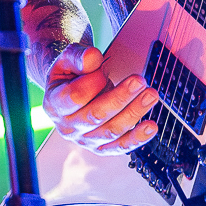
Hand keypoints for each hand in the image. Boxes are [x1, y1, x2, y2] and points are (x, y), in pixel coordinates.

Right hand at [42, 43, 158, 153]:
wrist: (72, 92)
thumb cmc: (71, 75)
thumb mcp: (67, 61)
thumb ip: (78, 56)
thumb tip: (92, 57)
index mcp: (54, 105)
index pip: (74, 96)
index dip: (93, 81)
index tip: (103, 67)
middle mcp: (68, 127)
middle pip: (96, 116)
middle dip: (121, 97)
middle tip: (140, 80)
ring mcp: (85, 140)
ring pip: (112, 131)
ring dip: (134, 113)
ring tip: (151, 94)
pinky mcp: (102, 148)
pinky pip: (121, 146)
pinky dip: (138, 138)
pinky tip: (152, 126)